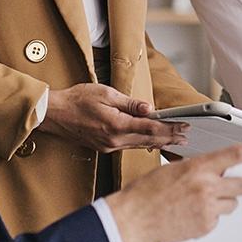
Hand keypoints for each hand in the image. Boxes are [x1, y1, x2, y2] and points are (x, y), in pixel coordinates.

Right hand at [39, 83, 188, 152]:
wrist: (54, 114)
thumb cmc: (76, 100)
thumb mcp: (105, 93)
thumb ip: (129, 103)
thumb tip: (149, 108)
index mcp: (116, 125)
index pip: (150, 128)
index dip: (170, 128)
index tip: (185, 126)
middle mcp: (114, 140)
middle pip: (149, 140)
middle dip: (170, 137)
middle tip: (187, 135)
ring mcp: (109, 146)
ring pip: (141, 146)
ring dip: (160, 142)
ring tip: (176, 140)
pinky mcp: (105, 148)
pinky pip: (130, 147)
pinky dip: (145, 144)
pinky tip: (153, 142)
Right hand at [106, 142, 241, 241]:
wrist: (133, 218)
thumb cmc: (146, 192)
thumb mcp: (174, 169)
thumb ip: (197, 170)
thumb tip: (213, 172)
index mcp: (198, 167)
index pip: (234, 155)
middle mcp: (206, 186)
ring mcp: (207, 209)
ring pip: (230, 204)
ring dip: (225, 202)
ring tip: (206, 202)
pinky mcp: (204, 227)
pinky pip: (216, 220)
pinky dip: (210, 217)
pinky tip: (192, 215)